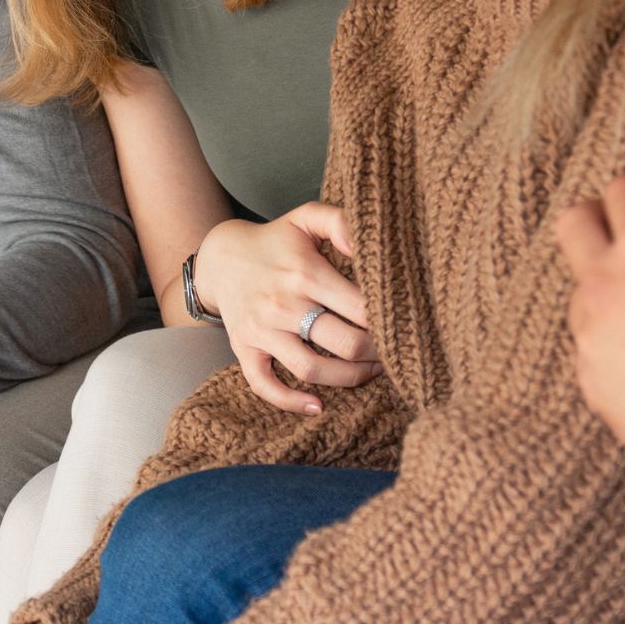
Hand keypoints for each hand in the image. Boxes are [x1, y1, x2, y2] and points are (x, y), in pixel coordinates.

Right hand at [196, 204, 377, 414]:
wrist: (221, 257)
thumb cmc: (275, 240)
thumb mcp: (306, 218)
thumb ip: (341, 222)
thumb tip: (368, 246)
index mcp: (305, 273)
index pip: (361, 309)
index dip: (389, 322)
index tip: (403, 326)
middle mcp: (283, 304)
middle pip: (345, 344)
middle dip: (377, 354)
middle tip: (393, 353)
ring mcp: (261, 330)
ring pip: (312, 370)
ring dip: (348, 379)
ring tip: (368, 372)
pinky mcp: (244, 349)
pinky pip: (264, 384)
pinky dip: (291, 401)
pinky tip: (317, 405)